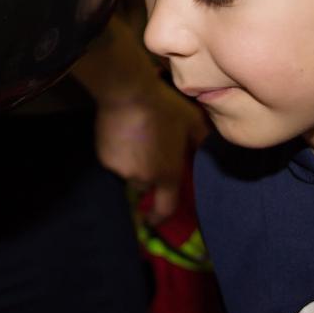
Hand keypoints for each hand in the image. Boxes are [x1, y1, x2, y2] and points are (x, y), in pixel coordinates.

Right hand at [94, 80, 204, 223]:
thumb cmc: (164, 107)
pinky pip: (113, 161)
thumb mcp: (191, 121)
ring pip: (128, 172)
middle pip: (145, 185)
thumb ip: (202, 139)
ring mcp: (123, 170)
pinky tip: (121, 133)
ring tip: (135, 137)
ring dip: (132, 162)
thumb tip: (208, 147)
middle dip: (147, 174)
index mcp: (168, 174)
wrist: (128, 94)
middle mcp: (144, 178)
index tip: (154, 219)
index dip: (160, 217)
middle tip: (149, 151)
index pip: (166, 207)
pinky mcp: (105, 159)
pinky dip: (117, 152)